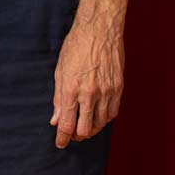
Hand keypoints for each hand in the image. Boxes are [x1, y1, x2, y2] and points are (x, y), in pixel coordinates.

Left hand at [51, 13, 124, 147]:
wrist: (99, 31)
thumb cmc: (75, 48)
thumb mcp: (60, 71)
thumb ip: (58, 98)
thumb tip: (55, 119)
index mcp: (71, 89)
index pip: (67, 123)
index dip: (63, 137)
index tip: (60, 144)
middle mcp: (89, 94)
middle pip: (84, 128)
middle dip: (76, 135)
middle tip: (72, 134)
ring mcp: (106, 92)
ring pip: (100, 123)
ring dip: (91, 128)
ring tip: (83, 125)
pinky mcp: (119, 88)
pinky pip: (112, 113)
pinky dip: (104, 119)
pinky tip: (98, 116)